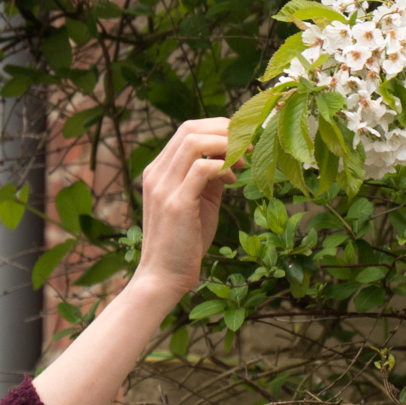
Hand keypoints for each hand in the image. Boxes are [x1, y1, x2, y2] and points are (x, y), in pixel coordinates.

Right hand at [133, 118, 234, 302]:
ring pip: (194, 142)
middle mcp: (156, 174)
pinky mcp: (176, 204)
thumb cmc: (183, 243)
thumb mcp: (198, 202)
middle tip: (249, 143)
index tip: (242, 139)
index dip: (217, 127)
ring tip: (245, 160)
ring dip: (226, 145)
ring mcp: (163, 187)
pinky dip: (223, 167)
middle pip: (190, 129)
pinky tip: (234, 180)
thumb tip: (230, 159)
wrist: (164, 277)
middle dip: (225, 129)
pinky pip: (201, 169)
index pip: (187, 131)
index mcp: (158, 171)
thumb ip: (209, 179)